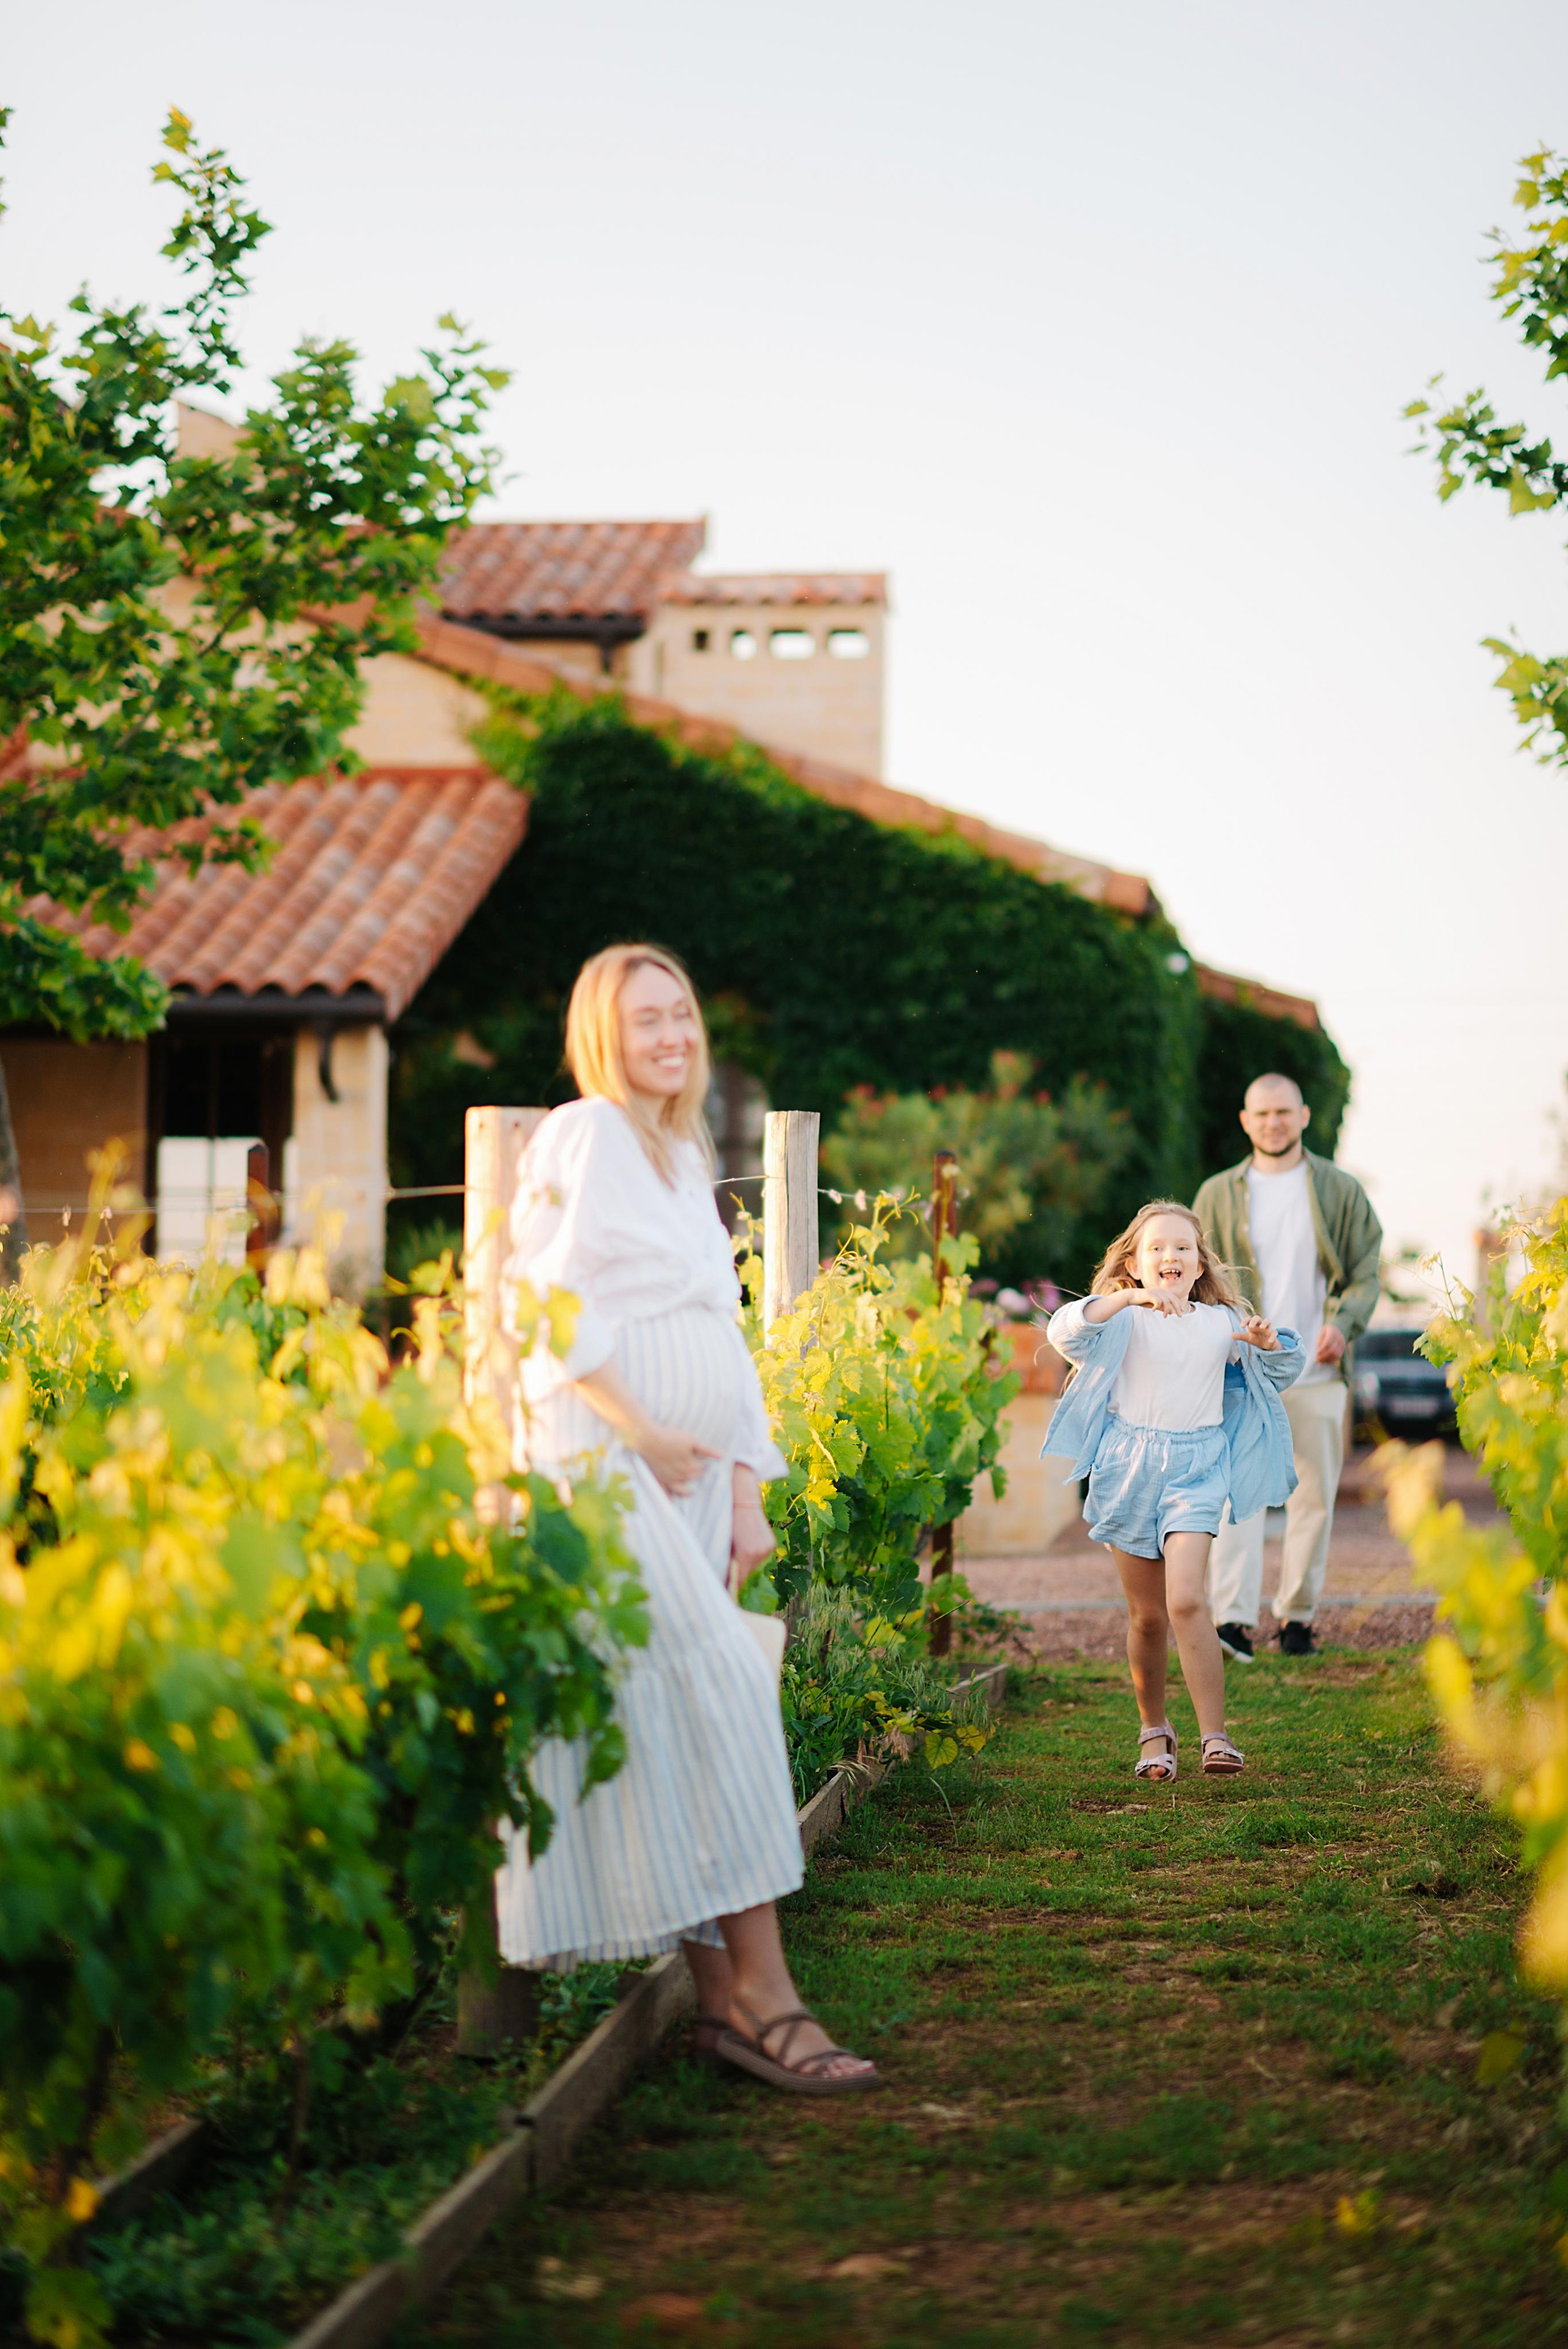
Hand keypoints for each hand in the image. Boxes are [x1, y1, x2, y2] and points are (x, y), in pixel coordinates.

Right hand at [633, 1420, 719, 1495]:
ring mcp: (668, 1478)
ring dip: (687, 1488)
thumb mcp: (692, 1440)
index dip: (703, 1464)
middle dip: (696, 1475)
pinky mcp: (658, 1477)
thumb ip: (707, 1450)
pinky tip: (672, 1504)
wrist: (647, 1438)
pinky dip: (668, 1499)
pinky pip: (664, 1491)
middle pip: (692, 1478)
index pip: (701, 1469)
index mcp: (689, 1466)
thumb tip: (723, 1456)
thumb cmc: (670, 1438)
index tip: (703, 1461)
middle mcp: (679, 1475)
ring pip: (681, 1488)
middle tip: (697, 1471)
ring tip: (691, 1489)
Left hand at [729, 1465, 775, 1589]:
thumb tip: (718, 1574)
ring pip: (751, 1567)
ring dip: (741, 1566)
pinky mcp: (769, 1543)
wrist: (741, 1493)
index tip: (719, 1589)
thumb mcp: (720, 1538)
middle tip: (720, 1573)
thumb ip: (721, 1558)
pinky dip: (747, 1557)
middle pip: (745, 1574)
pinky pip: (756, 1557)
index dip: (728, 1585)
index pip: (738, 1580)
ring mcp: (767, 1547)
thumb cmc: (724, 1514)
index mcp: (747, 1553)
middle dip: (733, 1575)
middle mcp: (761, 1552)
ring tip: (729, 1557)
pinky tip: (739, 1549)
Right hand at [1084, 1287, 1190, 1322]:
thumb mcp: (1153, 1304)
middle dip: (1177, 1308)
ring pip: (1166, 1301)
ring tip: (1165, 1317)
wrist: (1130, 1296)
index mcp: (1162, 1292)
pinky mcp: (1149, 1295)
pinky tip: (1154, 1312)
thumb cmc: (1142, 1300)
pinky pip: (1157, 1302)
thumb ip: (1162, 1307)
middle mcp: (1160, 1291)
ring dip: (1167, 1310)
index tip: (1182, 1312)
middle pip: (1172, 1299)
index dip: (1179, 1305)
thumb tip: (1170, 1312)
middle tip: (1180, 1316)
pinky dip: (1157, 1308)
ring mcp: (1155, 1292)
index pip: (1174, 1298)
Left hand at [1237, 1315, 1279, 1350]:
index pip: (1248, 1319)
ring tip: (1261, 1327)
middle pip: (1258, 1317)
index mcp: (1253, 1324)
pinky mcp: (1273, 1334)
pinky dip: (1272, 1336)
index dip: (1245, 1321)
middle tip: (1250, 1326)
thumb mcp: (1247, 1338)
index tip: (1241, 1326)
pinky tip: (1269, 1340)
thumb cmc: (1256, 1338)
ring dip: (1265, 1323)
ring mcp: (1267, 1328)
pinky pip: (1274, 1333)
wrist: (1265, 1344)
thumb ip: (1239, 1336)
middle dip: (1254, 1320)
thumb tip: (1230, 1335)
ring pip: (1268, 1321)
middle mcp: (1260, 1324)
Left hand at [1314, 1324, 1346, 1365]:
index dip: (1322, 1349)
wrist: (1337, 1328)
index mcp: (1332, 1332)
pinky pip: (1338, 1356)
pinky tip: (1324, 1361)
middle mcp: (1339, 1338)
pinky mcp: (1343, 1349)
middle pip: (1332, 1350)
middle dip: (1324, 1356)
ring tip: (1320, 1361)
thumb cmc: (1325, 1331)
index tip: (1316, 1352)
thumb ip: (1319, 1341)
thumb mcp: (1321, 1333)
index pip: (1327, 1342)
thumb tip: (1318, 1353)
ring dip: (1327, 1359)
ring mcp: (1342, 1344)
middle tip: (1316, 1359)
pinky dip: (1331, 1360)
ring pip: (1336, 1355)